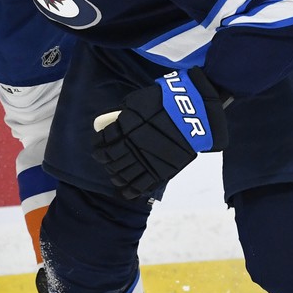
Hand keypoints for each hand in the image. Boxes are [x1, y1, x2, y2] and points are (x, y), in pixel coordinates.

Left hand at [90, 67, 228, 199]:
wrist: (194, 114)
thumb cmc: (167, 102)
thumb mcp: (139, 100)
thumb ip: (126, 113)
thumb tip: (116, 120)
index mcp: (125, 127)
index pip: (104, 140)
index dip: (99, 145)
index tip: (98, 146)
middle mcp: (131, 146)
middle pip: (111, 159)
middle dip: (105, 161)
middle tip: (106, 161)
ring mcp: (145, 160)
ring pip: (123, 174)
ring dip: (115, 176)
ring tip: (115, 175)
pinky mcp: (159, 172)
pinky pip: (140, 186)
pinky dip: (130, 191)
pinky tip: (125, 191)